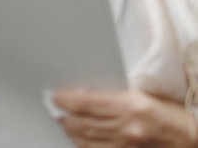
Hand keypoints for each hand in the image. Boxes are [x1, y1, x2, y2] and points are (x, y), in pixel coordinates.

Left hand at [52, 87, 197, 146]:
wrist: (196, 140)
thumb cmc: (177, 117)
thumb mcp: (147, 97)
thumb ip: (118, 96)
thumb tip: (89, 94)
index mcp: (131, 106)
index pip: (86, 103)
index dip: (66, 99)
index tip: (55, 95)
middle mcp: (127, 128)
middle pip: (83, 123)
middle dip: (64, 116)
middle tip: (54, 108)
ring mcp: (128, 146)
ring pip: (88, 140)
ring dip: (71, 131)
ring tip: (63, 123)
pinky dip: (85, 145)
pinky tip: (79, 141)